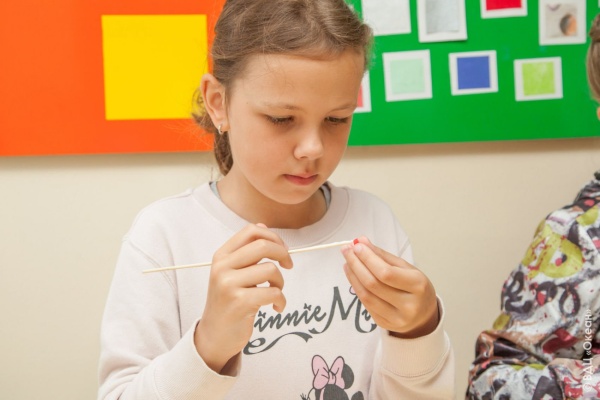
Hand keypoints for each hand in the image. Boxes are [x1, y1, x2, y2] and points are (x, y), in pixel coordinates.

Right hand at [194, 223, 292, 372]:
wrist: (214, 335)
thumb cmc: (228, 301)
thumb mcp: (231, 272)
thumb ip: (245, 251)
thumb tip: (264, 227)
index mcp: (221, 255)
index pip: (251, 231)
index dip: (273, 237)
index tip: (282, 250)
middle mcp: (222, 267)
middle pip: (263, 246)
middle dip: (283, 254)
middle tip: (288, 266)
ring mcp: (228, 284)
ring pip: (270, 270)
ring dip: (281, 282)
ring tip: (276, 292)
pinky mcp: (239, 303)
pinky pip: (273, 293)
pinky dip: (281, 301)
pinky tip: (277, 307)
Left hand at [341, 237, 438, 338]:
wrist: (423, 314)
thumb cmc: (415, 287)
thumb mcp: (406, 268)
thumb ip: (383, 255)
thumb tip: (361, 242)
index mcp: (418, 286)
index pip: (386, 272)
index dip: (368, 259)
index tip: (356, 246)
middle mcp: (408, 305)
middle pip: (373, 284)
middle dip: (356, 264)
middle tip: (347, 250)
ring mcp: (396, 318)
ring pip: (366, 295)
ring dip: (353, 276)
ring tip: (347, 262)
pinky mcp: (385, 324)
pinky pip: (366, 304)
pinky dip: (357, 288)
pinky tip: (353, 276)